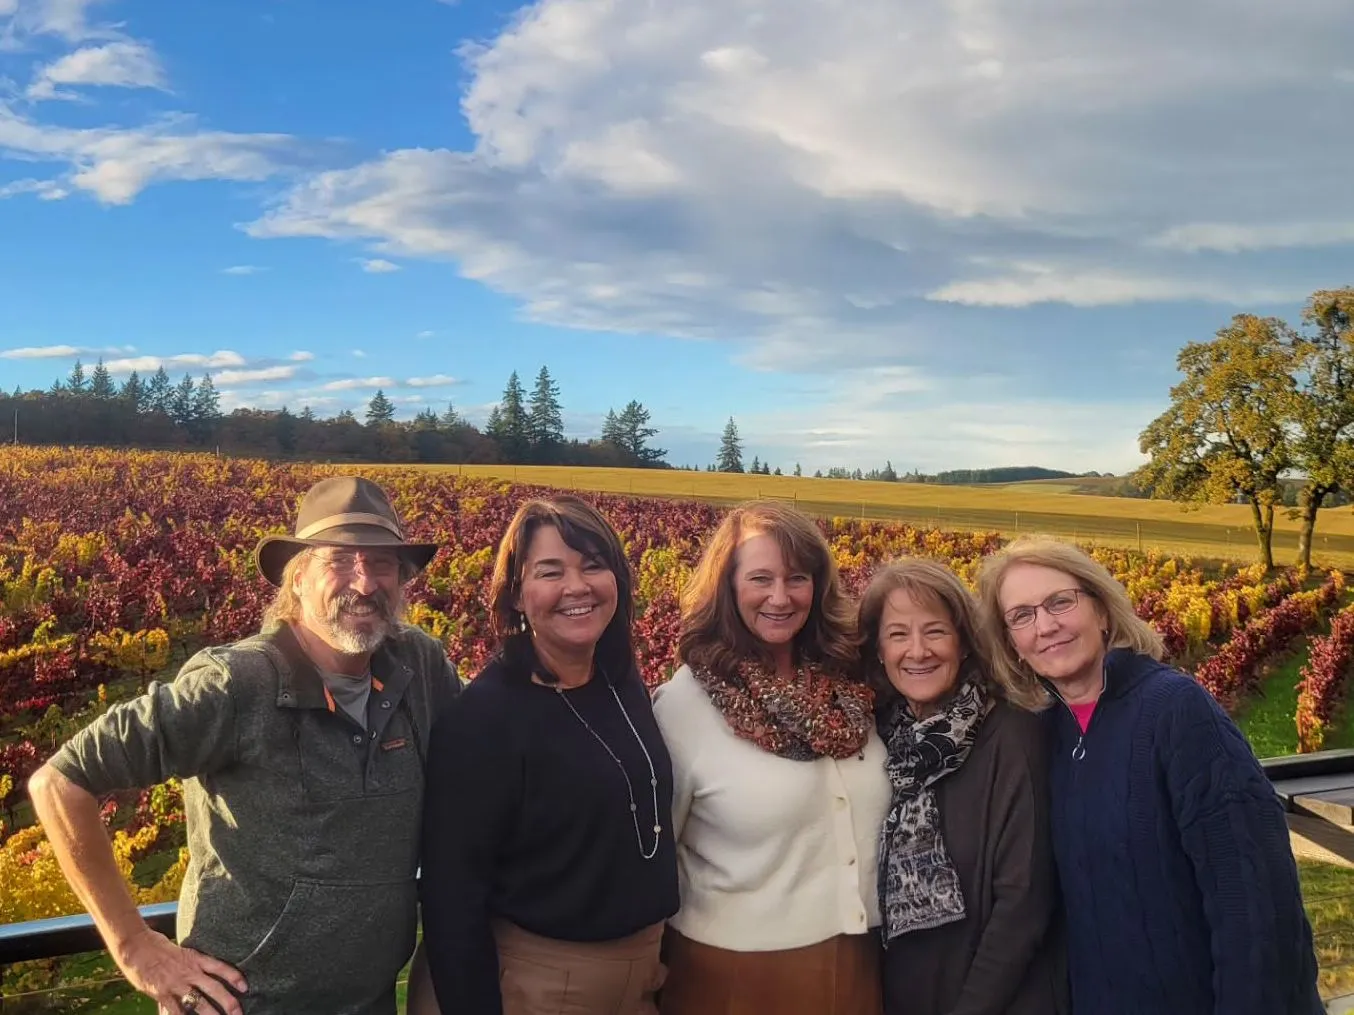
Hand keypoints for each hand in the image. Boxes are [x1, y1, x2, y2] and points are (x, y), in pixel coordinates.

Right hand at [117, 926, 247, 1014]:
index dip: (234, 977)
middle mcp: (189, 971)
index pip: (220, 967)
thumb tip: (204, 971)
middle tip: (239, 1012)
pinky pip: (175, 1010)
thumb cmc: (158, 946)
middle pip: (214, 988)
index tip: (245, 987)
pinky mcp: (162, 994)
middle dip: (228, 1002)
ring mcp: (176, 984)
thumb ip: (192, 963)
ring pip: (198, 1002)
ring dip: (211, 1013)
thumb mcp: (181, 951)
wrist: (136, 946)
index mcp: (195, 959)